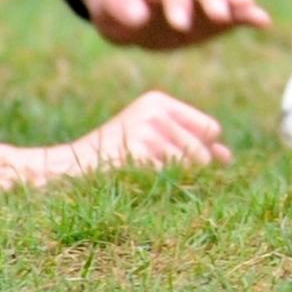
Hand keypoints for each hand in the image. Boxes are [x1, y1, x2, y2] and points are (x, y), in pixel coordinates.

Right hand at [50, 92, 232, 176]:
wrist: (63, 170)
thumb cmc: (110, 159)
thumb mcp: (149, 141)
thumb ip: (188, 144)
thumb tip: (227, 158)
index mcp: (159, 102)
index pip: (209, 129)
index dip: (202, 152)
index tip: (180, 166)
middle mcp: (156, 111)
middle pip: (203, 151)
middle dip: (189, 171)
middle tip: (152, 176)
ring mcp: (147, 130)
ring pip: (189, 167)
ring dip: (172, 182)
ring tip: (140, 177)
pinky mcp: (139, 152)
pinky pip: (169, 179)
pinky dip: (159, 188)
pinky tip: (136, 184)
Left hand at [80, 0, 270, 49]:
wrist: (129, 4)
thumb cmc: (114, 4)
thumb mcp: (108, 5)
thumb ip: (121, 7)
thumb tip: (138, 17)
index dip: (176, 3)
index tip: (179, 24)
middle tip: (220, 15)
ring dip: (235, 1)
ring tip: (250, 7)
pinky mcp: (211, 16)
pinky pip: (232, 13)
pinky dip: (247, 15)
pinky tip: (263, 21)